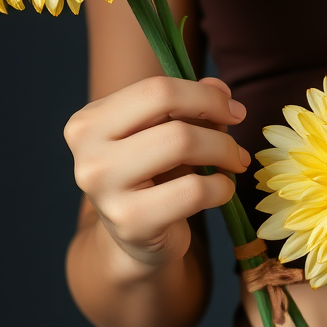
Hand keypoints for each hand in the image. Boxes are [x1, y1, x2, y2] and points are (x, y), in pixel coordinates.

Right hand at [64, 76, 248, 268]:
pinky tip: (221, 190)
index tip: (234, 109)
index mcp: (89, 121)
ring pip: (183, 144)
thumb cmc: (154, 176)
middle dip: (219, 126)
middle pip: (171, 115)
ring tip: (234, 163)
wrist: (136, 237)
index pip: (156, 89)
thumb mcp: (167, 132)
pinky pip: (194, 190)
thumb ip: (191, 104)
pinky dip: (222, 187)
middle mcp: (88, 153)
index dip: (205, 96)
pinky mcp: (130, 222)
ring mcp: (104, 190)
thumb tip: (220, 89)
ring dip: (224, 152)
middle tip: (238, 143)